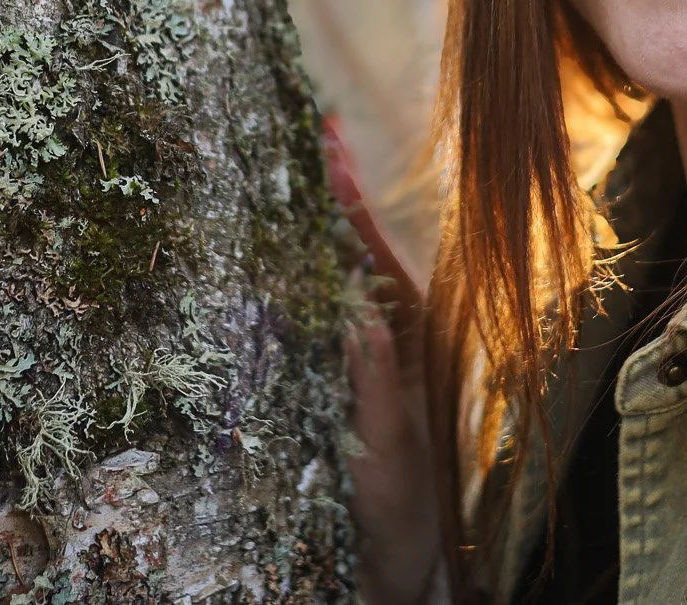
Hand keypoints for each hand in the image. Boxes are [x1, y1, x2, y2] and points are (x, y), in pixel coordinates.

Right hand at [324, 120, 440, 604]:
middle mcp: (387, 337)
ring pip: (333, 275)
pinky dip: (297, 271)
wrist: (391, 558)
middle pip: (356, 251)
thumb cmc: (398, 508)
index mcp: (411, 344)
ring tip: (307, 157)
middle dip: (336, 192)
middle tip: (320, 130)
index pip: (378, 258)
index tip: (332, 149)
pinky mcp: (332, 375)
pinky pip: (313, 312)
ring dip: (316, 222)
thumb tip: (363, 320)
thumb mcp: (388, 449)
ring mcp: (359, 353)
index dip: (353, 205)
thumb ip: (375, 387)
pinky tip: (275, 238)